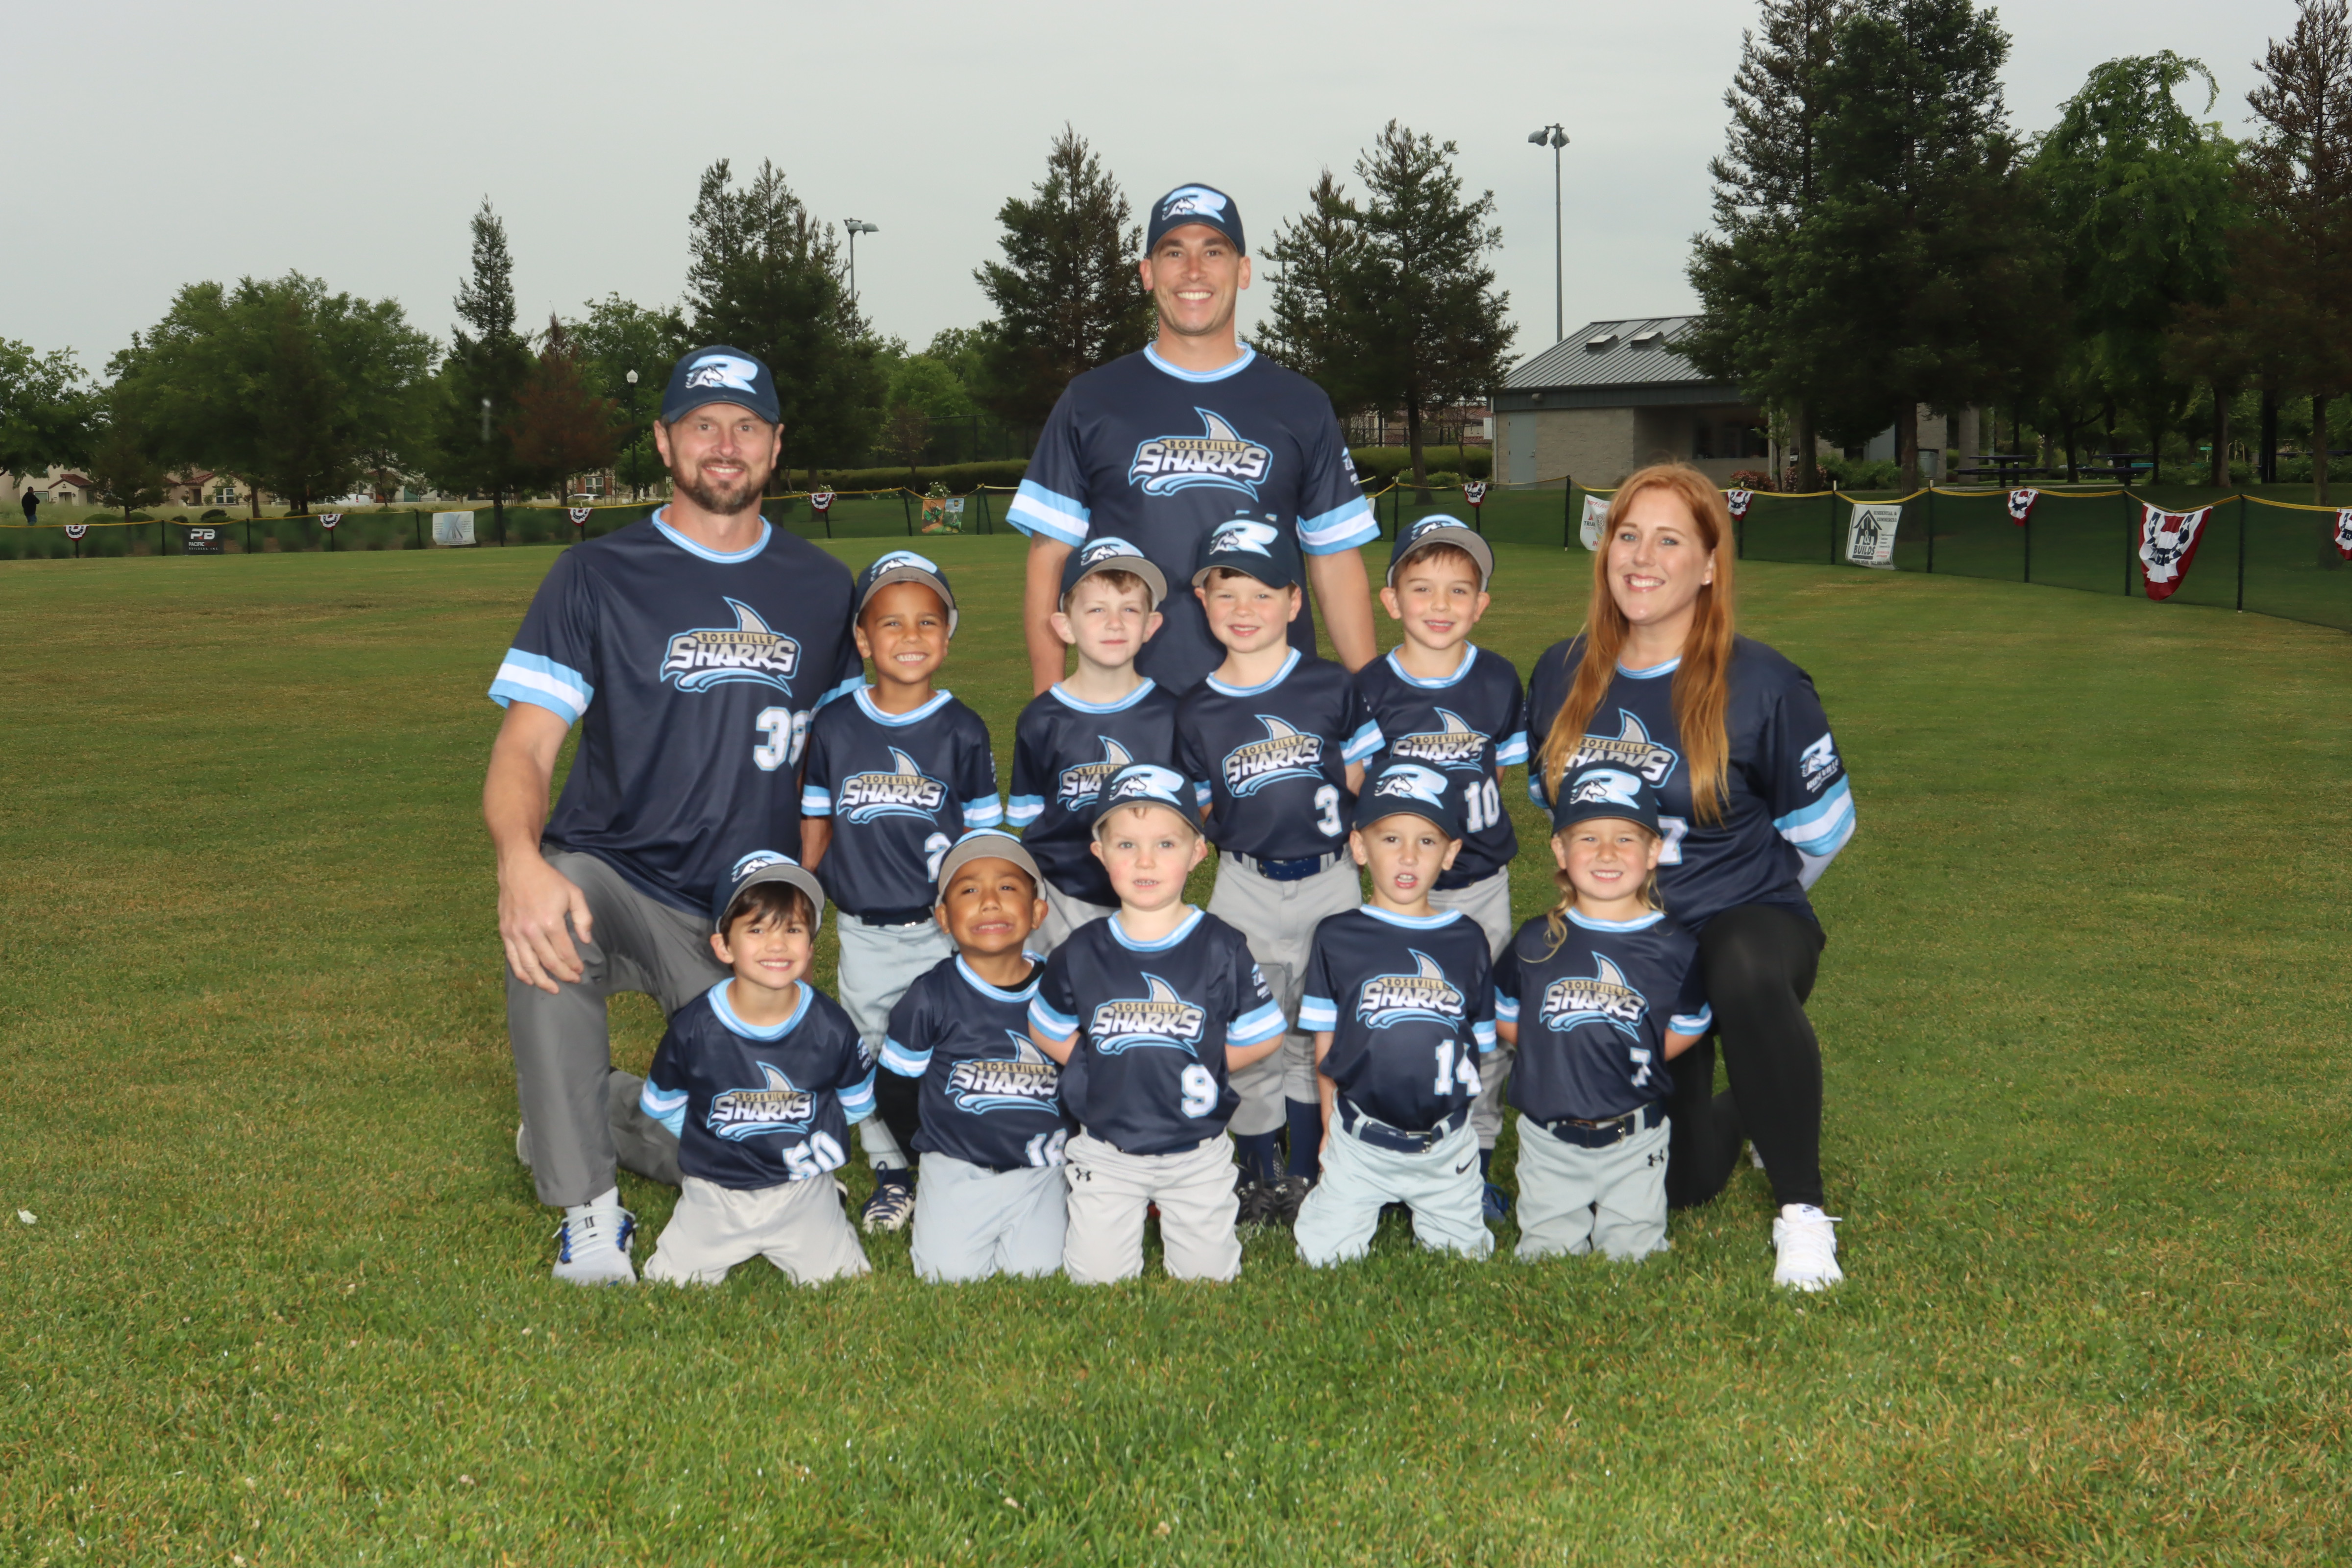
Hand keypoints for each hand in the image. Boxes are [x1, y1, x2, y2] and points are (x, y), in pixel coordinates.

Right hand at [498, 852, 592, 993]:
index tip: (580, 971)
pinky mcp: (505, 932)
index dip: (574, 965)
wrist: (519, 869)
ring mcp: (516, 933)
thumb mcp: (574, 893)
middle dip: (563, 975)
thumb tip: (586, 940)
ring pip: (529, 966)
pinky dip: (521, 973)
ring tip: (553, 989)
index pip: (565, 952)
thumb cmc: (548, 881)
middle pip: (549, 962)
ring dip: (542, 981)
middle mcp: (532, 931)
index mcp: (551, 922)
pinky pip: (512, 959)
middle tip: (573, 980)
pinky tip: (530, 980)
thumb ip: (583, 918)